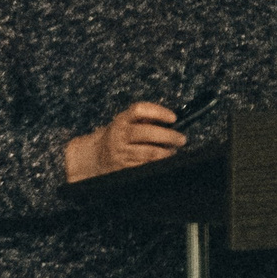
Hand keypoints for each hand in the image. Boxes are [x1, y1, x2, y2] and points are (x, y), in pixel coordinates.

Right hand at [63, 102, 186, 181]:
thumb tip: (172, 120)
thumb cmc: (120, 135)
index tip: (174, 118)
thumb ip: (146, 118)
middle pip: (145, 132)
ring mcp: (119, 152)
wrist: (95, 156)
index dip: (158, 112)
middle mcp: (119, 134)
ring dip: (164, 152)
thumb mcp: (127, 122)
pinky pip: (142, 166)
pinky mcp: (121, 168)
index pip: (139, 110)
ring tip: (174, 151)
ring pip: (146, 152)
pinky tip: (164, 162)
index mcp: (122, 119)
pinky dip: (156, 164)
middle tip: (181, 139)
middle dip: (167, 136)